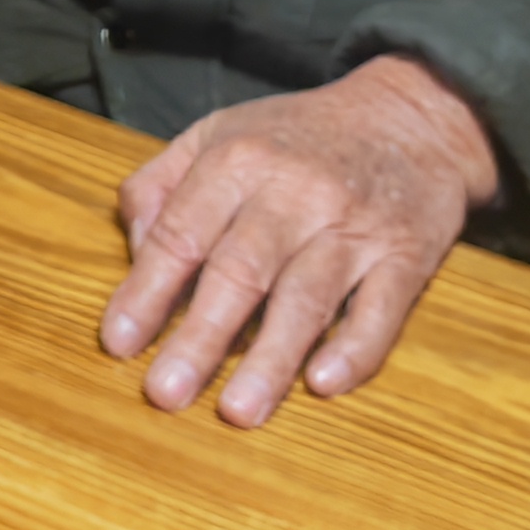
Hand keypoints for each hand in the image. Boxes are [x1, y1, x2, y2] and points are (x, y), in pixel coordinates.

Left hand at [99, 53, 496, 426]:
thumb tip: (136, 253)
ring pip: (306, 298)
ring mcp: (354, 226)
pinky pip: (381, 309)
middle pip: (240, 272)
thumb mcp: (217, 133)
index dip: (147, 290)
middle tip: (166, 393)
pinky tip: (323, 383)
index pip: (182, 233)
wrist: (410, 118)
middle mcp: (294, 192)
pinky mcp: (406, 255)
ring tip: (238, 410)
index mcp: (238, 160)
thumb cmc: (298, 138)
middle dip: (200, 337)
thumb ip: (161, 185)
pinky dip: (355, 348)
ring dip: (271, 359)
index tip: (119, 342)